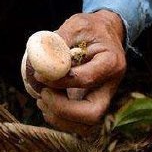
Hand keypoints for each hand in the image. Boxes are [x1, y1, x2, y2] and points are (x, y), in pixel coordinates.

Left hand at [35, 10, 125, 136]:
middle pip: (92, 113)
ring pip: (86, 126)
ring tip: (42, 99)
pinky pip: (78, 125)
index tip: (40, 75)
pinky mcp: (92, 105)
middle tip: (43, 95)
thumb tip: (40, 61)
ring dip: (59, 118)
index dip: (60, 81)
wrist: (104, 36)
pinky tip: (46, 103)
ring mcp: (103, 99)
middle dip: (62, 109)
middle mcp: (111, 86)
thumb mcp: (76, 25)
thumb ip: (60, 40)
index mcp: (111, 62)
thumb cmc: (90, 30)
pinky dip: (59, 119)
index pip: (86, 79)